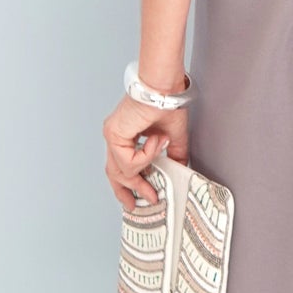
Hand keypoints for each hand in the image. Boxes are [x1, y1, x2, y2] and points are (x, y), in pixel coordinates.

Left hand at [103, 91, 190, 212]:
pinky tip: (157, 141)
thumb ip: (173, 156)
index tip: (143, 197)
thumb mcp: (173, 138)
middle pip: (113, 172)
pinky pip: (128, 161)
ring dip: (142, 172)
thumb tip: (179, 172)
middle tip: (134, 204)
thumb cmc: (167, 103)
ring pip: (121, 170)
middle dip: (125, 190)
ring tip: (159, 163)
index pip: (121, 166)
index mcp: (126, 136)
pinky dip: (146, 157)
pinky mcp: (114, 135)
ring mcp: (112, 136)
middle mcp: (116, 136)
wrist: (164, 88)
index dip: (131, 184)